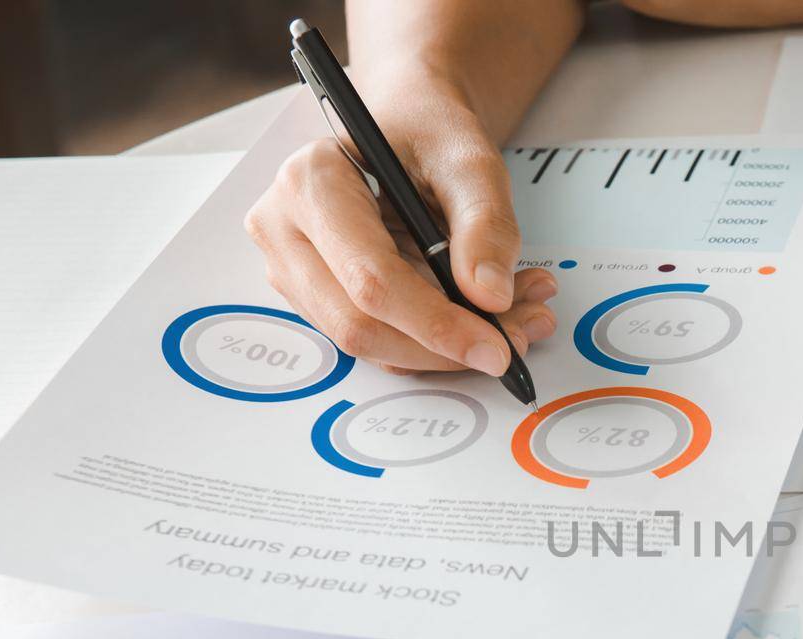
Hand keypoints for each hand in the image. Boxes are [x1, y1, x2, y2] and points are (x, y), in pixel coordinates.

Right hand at [245, 75, 556, 375]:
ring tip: (516, 315)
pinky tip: (485, 315)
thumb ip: (485, 223)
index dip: (437, 324)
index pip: (370, 280)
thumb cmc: (428, 130)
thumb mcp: (469, 159)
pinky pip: (379, 340)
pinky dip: (436, 341)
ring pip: (371, 343)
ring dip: (447, 349)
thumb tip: (489, 297)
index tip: (497, 347)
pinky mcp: (318, 295)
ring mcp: (294, 269)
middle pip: (361, 326)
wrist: (410, 125)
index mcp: (310, 184)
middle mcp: (285, 230)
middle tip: (518, 335)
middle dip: (445, 346)